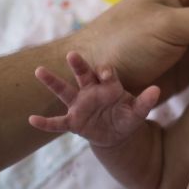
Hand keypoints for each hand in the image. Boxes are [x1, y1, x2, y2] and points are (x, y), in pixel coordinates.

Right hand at [28, 52, 160, 147]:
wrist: (117, 134)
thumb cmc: (126, 116)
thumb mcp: (138, 112)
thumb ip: (145, 102)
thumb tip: (156, 91)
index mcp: (108, 86)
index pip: (105, 74)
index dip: (105, 73)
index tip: (105, 74)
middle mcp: (90, 91)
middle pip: (82, 74)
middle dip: (78, 65)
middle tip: (72, 54)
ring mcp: (79, 106)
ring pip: (64, 91)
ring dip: (52, 81)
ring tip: (39, 70)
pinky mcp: (73, 122)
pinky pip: (57, 123)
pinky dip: (45, 123)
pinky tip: (32, 120)